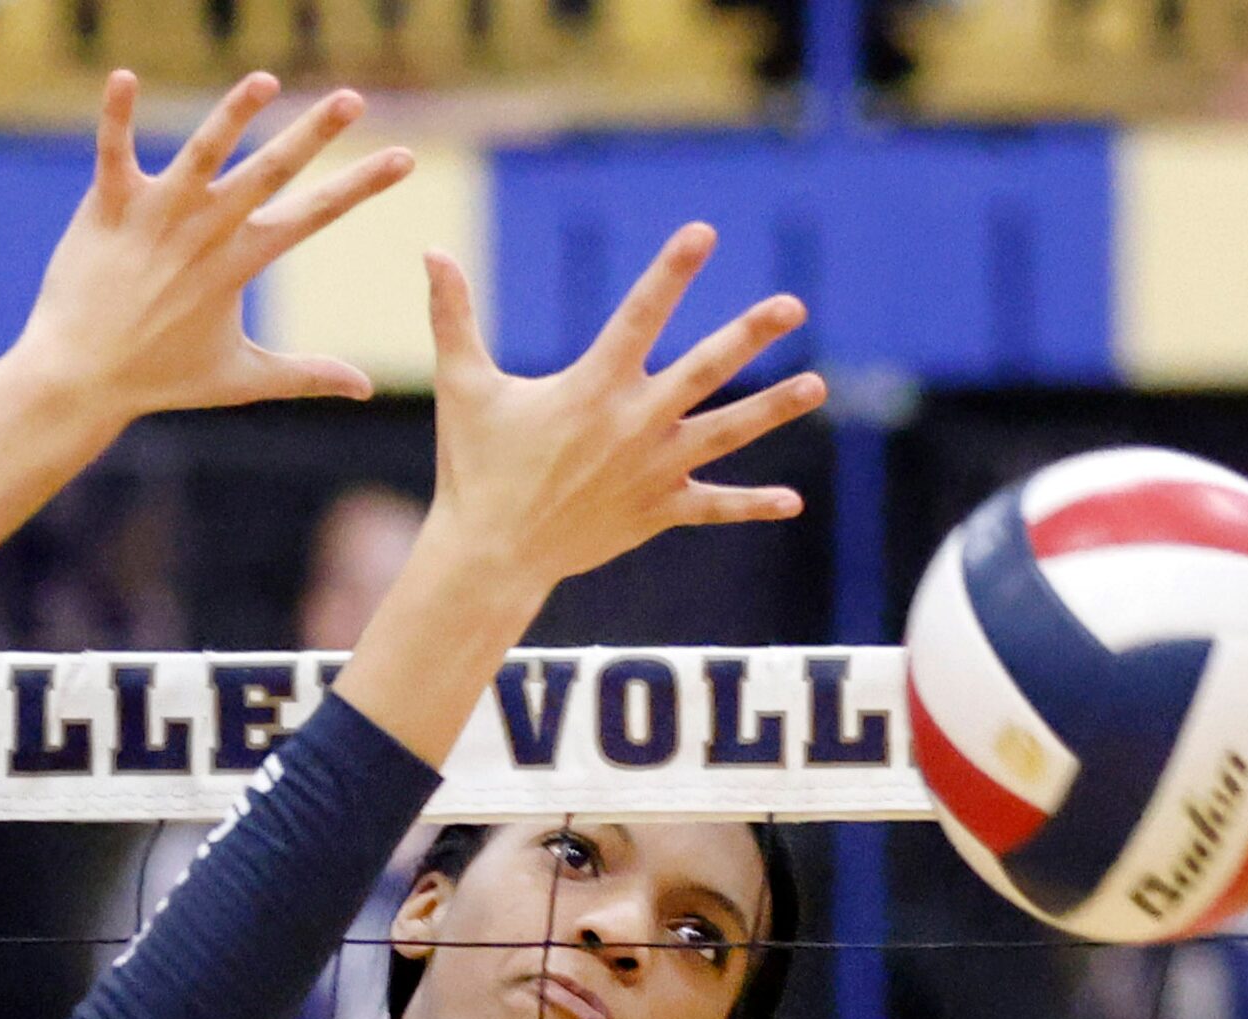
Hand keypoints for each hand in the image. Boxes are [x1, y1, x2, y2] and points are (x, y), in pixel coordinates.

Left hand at [11, 71, 414, 424]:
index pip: (315, 214)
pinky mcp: (109, 206)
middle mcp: (204, 232)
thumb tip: (365, 389)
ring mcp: (156, 215)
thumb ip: (307, 374)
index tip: (405, 158)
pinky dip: (116, 114)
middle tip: (352, 98)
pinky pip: (114, 151)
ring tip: (263, 80)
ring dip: (231, 114)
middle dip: (313, 133)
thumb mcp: (242, 378)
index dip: (362, 185)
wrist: (79, 378)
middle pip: (269, 172)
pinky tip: (123, 76)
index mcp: (239, 262)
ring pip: (201, 153)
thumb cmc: (160, 379)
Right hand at [421, 225, 826, 594]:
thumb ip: (453, 315)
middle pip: (704, 369)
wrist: (491, 555)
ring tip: (815, 386)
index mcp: (592, 387)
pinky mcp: (656, 510)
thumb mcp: (463, 386)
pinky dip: (751, 506)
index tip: (704, 233)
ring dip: (772, 409)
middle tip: (792, 305)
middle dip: (749, 335)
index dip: (672, 271)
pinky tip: (792, 502)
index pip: (640, 314)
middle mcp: (633, 424)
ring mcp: (652, 470)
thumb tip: (431, 251)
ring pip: (724, 433)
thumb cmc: (474, 468)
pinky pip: (712, 507)